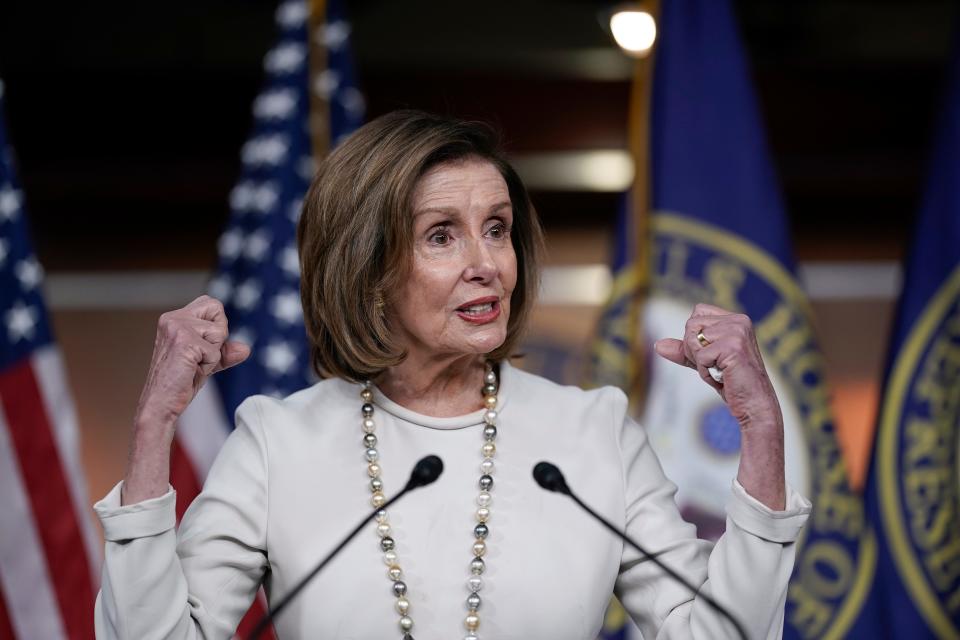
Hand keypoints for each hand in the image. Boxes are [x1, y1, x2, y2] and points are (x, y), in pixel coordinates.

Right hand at [123, 296, 248, 504]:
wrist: (160, 405)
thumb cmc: (179, 383)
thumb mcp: (205, 362)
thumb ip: (224, 352)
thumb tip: (245, 348)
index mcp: (173, 318)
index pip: (211, 304)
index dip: (216, 325)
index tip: (202, 347)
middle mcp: (172, 318)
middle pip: (217, 308)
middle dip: (218, 335)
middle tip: (199, 357)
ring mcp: (177, 328)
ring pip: (219, 332)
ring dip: (213, 355)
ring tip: (193, 366)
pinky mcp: (184, 342)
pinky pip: (216, 351)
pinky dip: (210, 365)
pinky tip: (191, 371)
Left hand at [653, 303, 779, 429]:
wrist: (755, 405)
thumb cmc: (733, 383)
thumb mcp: (704, 362)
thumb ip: (684, 351)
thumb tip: (658, 345)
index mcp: (736, 319)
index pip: (697, 313)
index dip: (694, 336)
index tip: (712, 355)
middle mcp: (738, 321)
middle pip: (691, 325)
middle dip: (693, 350)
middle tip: (714, 366)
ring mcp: (737, 332)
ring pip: (692, 338)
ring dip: (699, 361)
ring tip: (719, 371)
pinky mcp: (733, 347)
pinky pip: (700, 356)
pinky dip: (704, 372)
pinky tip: (722, 378)